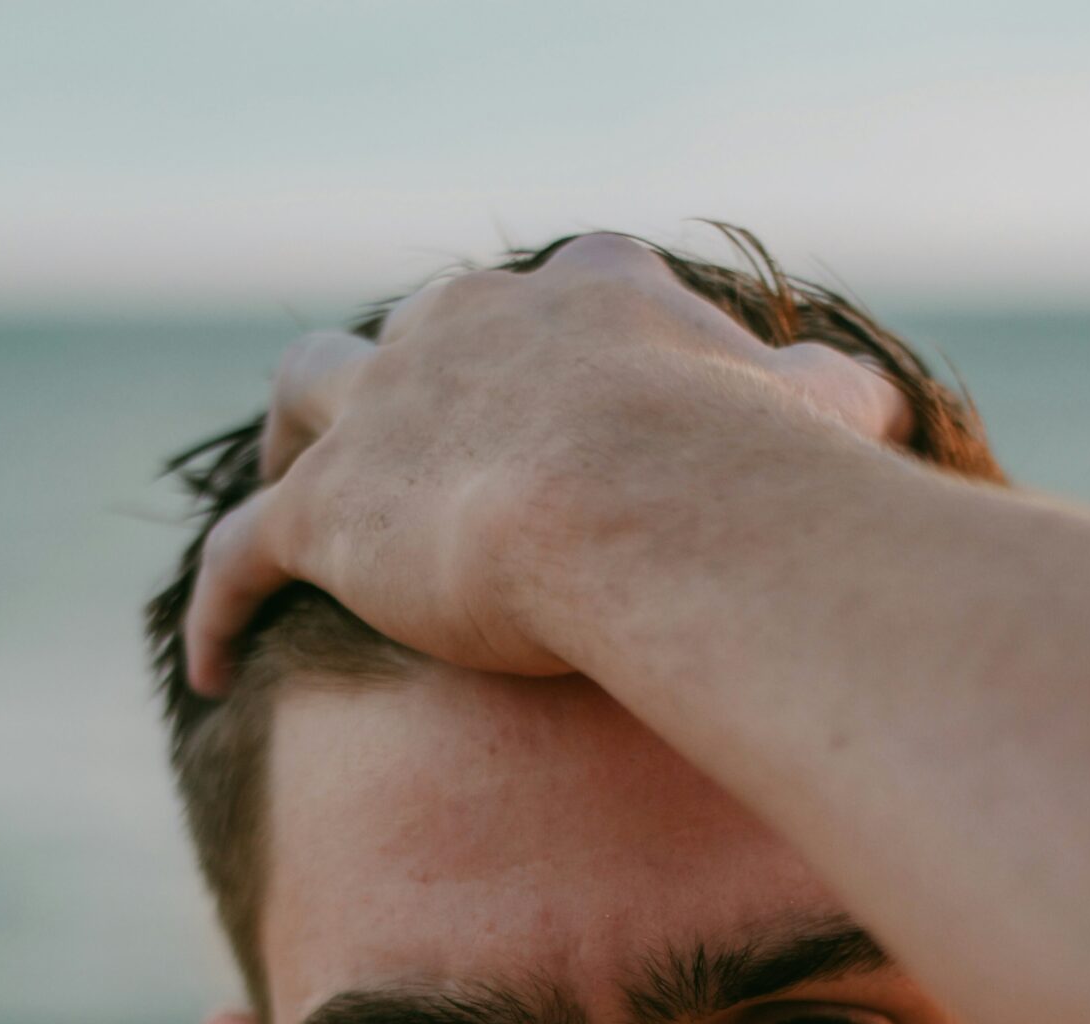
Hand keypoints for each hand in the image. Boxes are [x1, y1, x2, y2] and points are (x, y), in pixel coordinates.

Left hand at [182, 233, 911, 695]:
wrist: (650, 502)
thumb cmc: (755, 471)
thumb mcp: (815, 421)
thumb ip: (828, 410)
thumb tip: (878, 417)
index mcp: (590, 294)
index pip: (565, 296)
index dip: (555, 350)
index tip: (567, 404)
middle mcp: (469, 325)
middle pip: (416, 333)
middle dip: (410, 384)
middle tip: (415, 452)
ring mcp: (387, 411)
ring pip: (305, 399)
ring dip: (296, 441)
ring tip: (293, 502)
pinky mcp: (329, 512)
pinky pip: (241, 553)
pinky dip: (223, 602)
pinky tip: (211, 662)